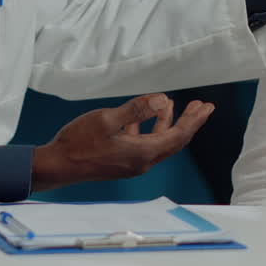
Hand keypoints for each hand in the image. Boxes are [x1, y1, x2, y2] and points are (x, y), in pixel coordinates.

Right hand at [31, 94, 213, 191]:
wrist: (59, 165)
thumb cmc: (79, 141)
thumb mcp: (107, 119)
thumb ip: (136, 110)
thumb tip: (163, 99)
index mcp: (143, 153)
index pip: (178, 136)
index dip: (194, 121)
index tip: (206, 107)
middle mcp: (142, 162)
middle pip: (174, 141)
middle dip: (188, 122)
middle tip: (201, 106)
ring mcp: (132, 163)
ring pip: (159, 142)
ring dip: (168, 123)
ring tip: (173, 105)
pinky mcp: (122, 161)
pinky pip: (144, 144)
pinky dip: (149, 128)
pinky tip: (142, 116)